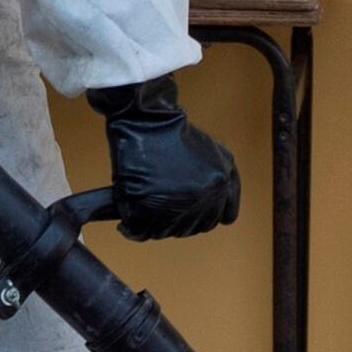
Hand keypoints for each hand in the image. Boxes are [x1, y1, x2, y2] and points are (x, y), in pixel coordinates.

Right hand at [100, 74, 241, 241]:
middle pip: (195, 227)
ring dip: (155, 227)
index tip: (195, 212)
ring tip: (145, 214)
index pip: (224, 217)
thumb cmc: (174, 132)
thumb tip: (221, 210)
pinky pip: (140, 230)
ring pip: (167, 232)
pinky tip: (127, 223)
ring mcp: (174, 204)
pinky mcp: (145, 206)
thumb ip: (224, 180)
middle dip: (181, 221)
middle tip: (164, 210)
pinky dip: (132, 229)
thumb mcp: (215, 152)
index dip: (209, 214)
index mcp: (220, 184)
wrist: (144, 119)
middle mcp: (201, 198)